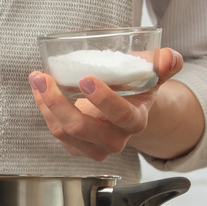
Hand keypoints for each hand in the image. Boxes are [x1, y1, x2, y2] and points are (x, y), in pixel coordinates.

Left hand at [28, 47, 183, 160]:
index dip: (103, 100)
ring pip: (61, 130)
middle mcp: (114, 140)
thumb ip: (163, 65)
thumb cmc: (135, 90)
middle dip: (58, 101)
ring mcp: (92, 147)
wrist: (126, 111)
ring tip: (37, 78)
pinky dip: (43, 108)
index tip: (85, 80)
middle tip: (45, 77)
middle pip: (80, 127)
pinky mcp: (75, 148)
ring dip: (44, 103)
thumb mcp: (151, 76)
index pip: (121, 116)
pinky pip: (55, 130)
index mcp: (135, 121)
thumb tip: (169, 57)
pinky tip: (39, 90)